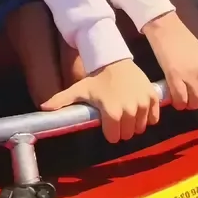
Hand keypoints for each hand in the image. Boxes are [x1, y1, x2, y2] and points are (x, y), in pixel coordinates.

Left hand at [41, 59, 159, 142]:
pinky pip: (155, 118)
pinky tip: (140, 109)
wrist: (115, 60)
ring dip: (135, 124)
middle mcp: (129, 110)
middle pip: (127, 134)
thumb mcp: (79, 89)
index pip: (114, 137)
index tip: (107, 123)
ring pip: (141, 128)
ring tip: (127, 112)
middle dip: (122, 129)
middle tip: (116, 117)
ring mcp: (143, 104)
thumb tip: (43, 108)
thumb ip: (61, 100)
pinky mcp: (153, 98)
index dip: (109, 132)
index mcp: (111, 112)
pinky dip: (149, 117)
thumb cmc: (96, 78)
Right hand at [142, 13, 197, 109]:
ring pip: (195, 103)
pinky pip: (181, 100)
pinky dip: (178, 104)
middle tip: (191, 97)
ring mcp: (191, 77)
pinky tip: (175, 100)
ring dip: (189, 104)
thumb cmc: (185, 41)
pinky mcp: (175, 78)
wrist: (168, 30)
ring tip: (183, 99)